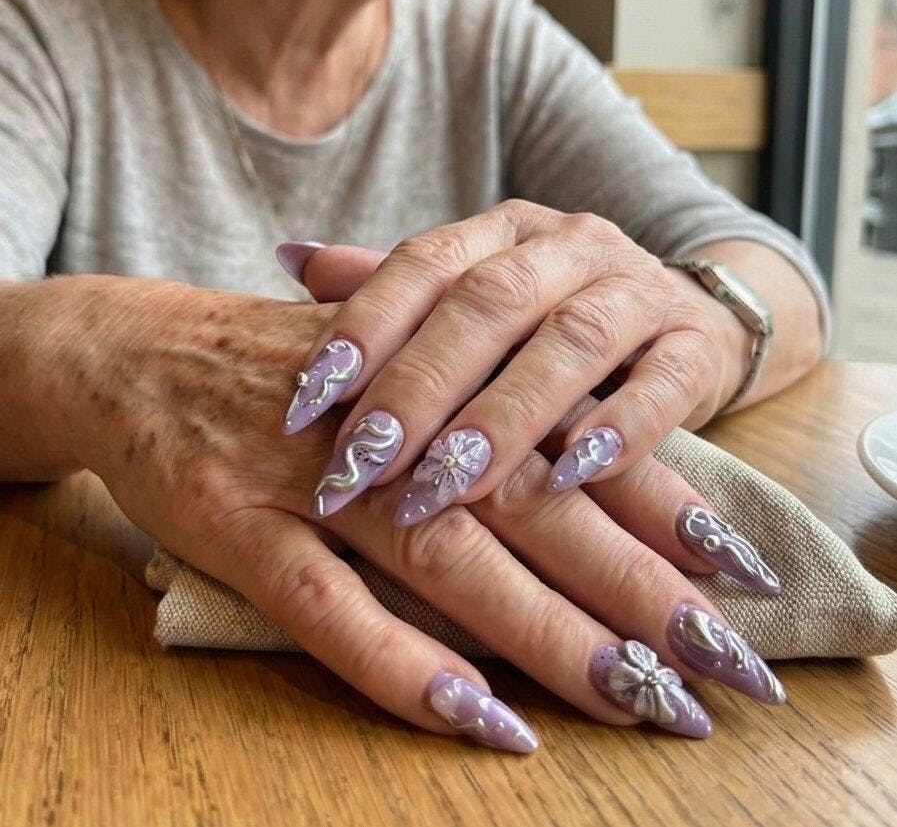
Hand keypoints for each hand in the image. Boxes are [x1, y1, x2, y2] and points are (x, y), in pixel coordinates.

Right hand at [23, 274, 783, 750]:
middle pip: (526, 503)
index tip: (735, 567)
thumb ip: (478, 396)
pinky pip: (323, 605)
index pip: (562, 439)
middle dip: (630, 582)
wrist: (141, 348)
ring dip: (544, 629)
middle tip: (719, 659)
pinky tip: (475, 714)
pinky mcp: (235, 524)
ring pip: (444, 556)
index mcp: (436, 371)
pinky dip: (398, 661)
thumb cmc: (286, 365)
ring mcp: (311, 475)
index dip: (652, 501)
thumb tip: (592, 455)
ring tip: (632, 695)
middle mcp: (388, 422)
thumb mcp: (389, 356)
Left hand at [277, 199, 751, 526]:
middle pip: (488, 302)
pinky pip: (662, 382)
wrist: (690, 322)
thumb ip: (391, 287)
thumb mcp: (474, 300)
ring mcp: (639, 290)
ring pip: (569, 341)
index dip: (363, 327)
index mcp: (503, 231)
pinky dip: (619, 430)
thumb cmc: (550, 325)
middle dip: (421, 386)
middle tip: (363, 464)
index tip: (305, 403)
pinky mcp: (696, 345)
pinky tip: (570, 479)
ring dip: (503, 418)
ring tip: (446, 485)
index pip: (424, 262)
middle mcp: (569, 247)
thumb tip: (291, 254)